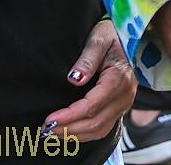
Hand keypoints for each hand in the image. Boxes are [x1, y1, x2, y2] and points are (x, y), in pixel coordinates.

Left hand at [42, 19, 135, 142]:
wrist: (125, 37)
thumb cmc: (110, 35)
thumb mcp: (98, 39)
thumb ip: (88, 58)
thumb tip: (74, 78)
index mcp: (120, 78)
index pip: (92, 106)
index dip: (70, 116)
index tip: (50, 119)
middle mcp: (125, 95)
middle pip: (95, 122)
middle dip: (68, 129)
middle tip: (45, 129)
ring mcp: (124, 104)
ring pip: (99, 130)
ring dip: (74, 135)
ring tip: (52, 133)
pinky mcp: (119, 108)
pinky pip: (103, 128)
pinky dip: (84, 134)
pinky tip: (68, 132)